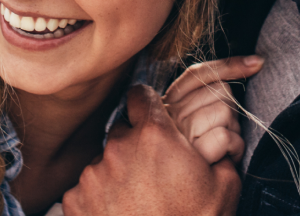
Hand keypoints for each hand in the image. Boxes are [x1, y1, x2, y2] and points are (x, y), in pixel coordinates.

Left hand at [62, 84, 239, 215]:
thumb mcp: (224, 184)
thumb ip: (218, 150)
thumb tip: (216, 138)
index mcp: (154, 136)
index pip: (140, 95)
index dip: (147, 105)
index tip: (150, 117)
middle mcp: (118, 148)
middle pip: (121, 132)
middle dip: (134, 146)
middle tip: (151, 173)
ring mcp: (92, 175)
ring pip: (102, 162)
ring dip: (116, 174)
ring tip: (136, 200)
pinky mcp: (74, 201)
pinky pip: (86, 189)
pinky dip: (99, 199)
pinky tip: (120, 213)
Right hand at [164, 56, 263, 164]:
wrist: (172, 204)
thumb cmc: (189, 164)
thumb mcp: (190, 128)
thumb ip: (202, 100)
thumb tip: (249, 66)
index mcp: (165, 105)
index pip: (199, 74)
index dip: (230, 66)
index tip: (256, 63)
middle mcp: (167, 115)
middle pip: (219, 91)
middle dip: (231, 111)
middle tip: (222, 133)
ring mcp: (177, 133)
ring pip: (224, 110)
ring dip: (233, 131)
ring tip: (222, 149)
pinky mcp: (190, 154)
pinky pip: (224, 137)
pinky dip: (234, 149)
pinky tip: (226, 159)